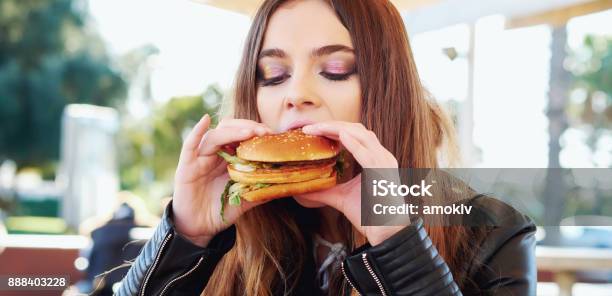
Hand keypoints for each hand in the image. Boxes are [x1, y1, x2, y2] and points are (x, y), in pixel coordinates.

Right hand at [172, 115, 272, 245]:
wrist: (199, 228)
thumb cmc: (220, 210)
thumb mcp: (245, 198)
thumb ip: (261, 189)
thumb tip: (286, 184)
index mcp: (228, 157)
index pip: (242, 135)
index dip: (256, 132)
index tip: (272, 134)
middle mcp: (214, 153)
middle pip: (229, 129)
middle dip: (248, 127)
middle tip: (264, 132)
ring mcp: (199, 158)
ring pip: (215, 136)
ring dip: (232, 131)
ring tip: (249, 132)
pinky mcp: (186, 166)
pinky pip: (190, 146)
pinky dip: (196, 132)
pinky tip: (205, 120)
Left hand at [300, 121, 404, 244]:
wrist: (388, 234)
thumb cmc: (370, 216)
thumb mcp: (341, 198)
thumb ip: (324, 191)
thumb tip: (302, 189)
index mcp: (375, 159)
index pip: (355, 134)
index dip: (334, 129)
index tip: (312, 130)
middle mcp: (381, 157)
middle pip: (357, 129)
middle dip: (333, 125)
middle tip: (309, 127)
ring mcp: (384, 163)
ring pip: (362, 135)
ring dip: (338, 129)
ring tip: (318, 128)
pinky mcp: (383, 173)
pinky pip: (368, 154)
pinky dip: (354, 143)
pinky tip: (340, 136)